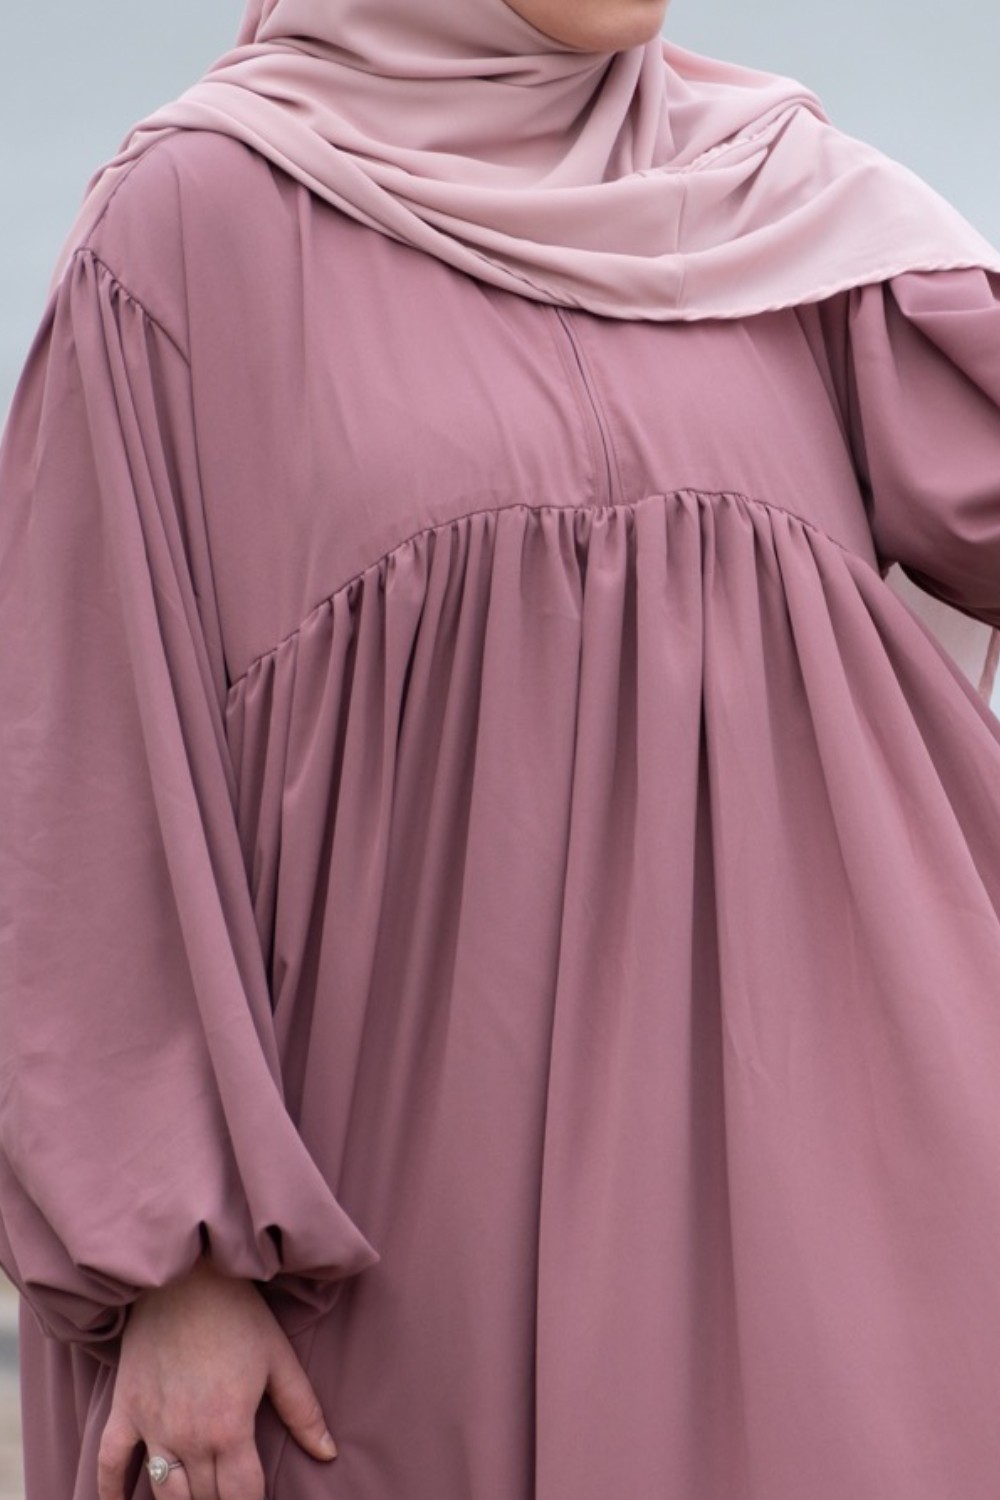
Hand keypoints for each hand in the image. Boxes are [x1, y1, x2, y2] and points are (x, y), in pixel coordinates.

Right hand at [97, 1259, 336, 1499]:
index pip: (242, 1497)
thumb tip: (328, 1453)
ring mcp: (152, 1427)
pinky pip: (109, 1464)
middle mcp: (188, 1437)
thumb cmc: (238, 1314)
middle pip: (205, 1499)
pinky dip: (111, 1491)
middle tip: (232, 1485)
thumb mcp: (279, 1358)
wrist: (186, 1276)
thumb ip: (303, 1411)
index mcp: (230, 1428)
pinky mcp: (125, 1410)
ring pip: (165, 1494)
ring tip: (199, 1495)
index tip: (258, 1499)